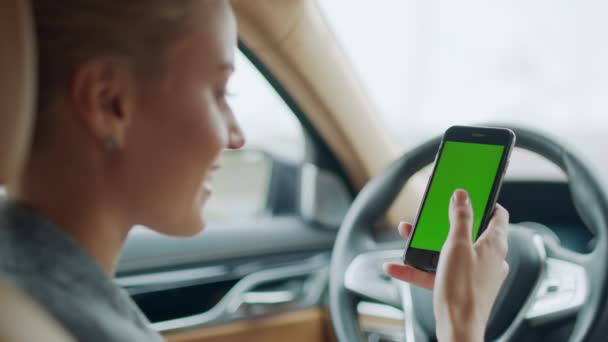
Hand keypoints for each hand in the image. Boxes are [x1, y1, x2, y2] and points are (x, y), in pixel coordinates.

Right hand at [384, 189, 509, 341]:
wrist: (458, 328)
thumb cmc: (464, 288)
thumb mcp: (457, 245)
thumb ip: (460, 218)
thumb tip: (462, 196)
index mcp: (494, 244)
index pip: (498, 215)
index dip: (484, 202)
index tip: (469, 195)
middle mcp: (489, 258)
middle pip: (468, 232)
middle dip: (443, 223)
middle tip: (429, 216)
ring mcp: (475, 273)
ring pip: (449, 252)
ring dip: (426, 245)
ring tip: (408, 238)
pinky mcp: (461, 287)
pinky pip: (438, 272)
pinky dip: (420, 268)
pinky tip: (398, 266)